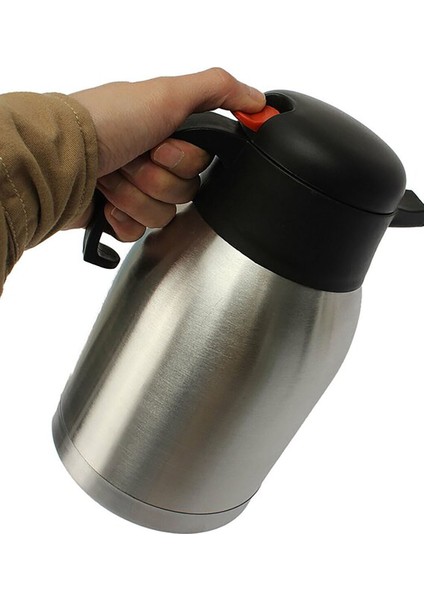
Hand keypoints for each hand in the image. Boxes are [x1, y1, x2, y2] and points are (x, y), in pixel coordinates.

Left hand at [68, 68, 264, 240]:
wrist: (60, 162)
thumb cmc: (105, 123)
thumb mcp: (167, 94)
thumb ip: (217, 90)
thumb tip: (257, 101)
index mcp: (166, 133)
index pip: (202, 163)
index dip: (185, 160)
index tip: (162, 147)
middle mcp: (150, 160)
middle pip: (185, 192)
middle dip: (156, 178)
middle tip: (132, 159)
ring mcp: (132, 190)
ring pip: (163, 215)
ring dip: (135, 196)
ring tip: (111, 178)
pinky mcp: (117, 217)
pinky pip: (140, 232)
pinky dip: (122, 218)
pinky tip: (107, 203)